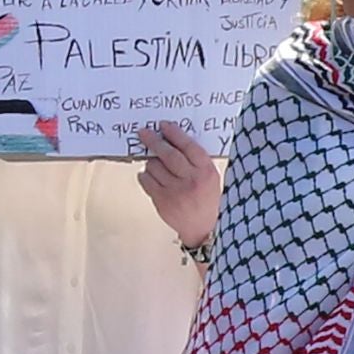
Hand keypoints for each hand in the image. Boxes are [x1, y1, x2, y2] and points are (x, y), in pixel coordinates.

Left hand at [136, 122, 219, 250]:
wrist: (203, 228)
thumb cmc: (206, 198)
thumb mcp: (210, 176)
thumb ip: (196, 160)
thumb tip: (174, 138)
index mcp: (206, 172)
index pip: (189, 146)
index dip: (174, 133)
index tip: (163, 125)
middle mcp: (191, 181)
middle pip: (168, 154)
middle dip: (154, 141)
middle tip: (143, 133)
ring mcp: (175, 192)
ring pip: (154, 167)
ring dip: (150, 160)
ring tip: (153, 161)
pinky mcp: (162, 201)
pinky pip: (146, 181)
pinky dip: (144, 175)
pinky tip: (149, 175)